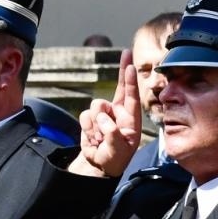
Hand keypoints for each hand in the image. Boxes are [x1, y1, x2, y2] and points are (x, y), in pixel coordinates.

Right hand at [74, 50, 142, 176]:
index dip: (131, 81)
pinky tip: (92, 138)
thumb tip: (104, 118)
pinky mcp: (91, 118)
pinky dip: (87, 128)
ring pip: (96, 106)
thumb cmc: (114, 159)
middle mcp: (119, 113)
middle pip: (119, 87)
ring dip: (95, 124)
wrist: (98, 165)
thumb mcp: (118, 151)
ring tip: (100, 139)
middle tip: (127, 53)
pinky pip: (85, 116)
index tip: (132, 66)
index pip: (132, 97)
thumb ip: (112, 134)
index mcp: (131, 119)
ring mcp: (105, 114)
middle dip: (122, 70)